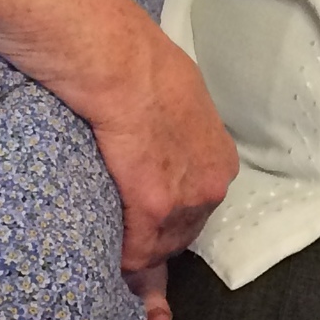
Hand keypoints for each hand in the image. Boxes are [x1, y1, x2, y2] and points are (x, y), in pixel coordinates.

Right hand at [84, 16, 237, 288]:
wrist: (117, 58)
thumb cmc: (137, 65)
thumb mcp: (177, 101)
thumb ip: (176, 137)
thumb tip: (159, 153)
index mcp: (219, 158)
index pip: (196, 210)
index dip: (167, 222)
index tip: (144, 229)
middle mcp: (212, 183)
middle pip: (181, 235)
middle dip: (151, 242)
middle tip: (118, 244)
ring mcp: (187, 198)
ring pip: (158, 250)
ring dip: (132, 256)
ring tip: (103, 253)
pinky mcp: (155, 206)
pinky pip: (136, 255)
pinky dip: (118, 261)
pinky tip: (100, 257)